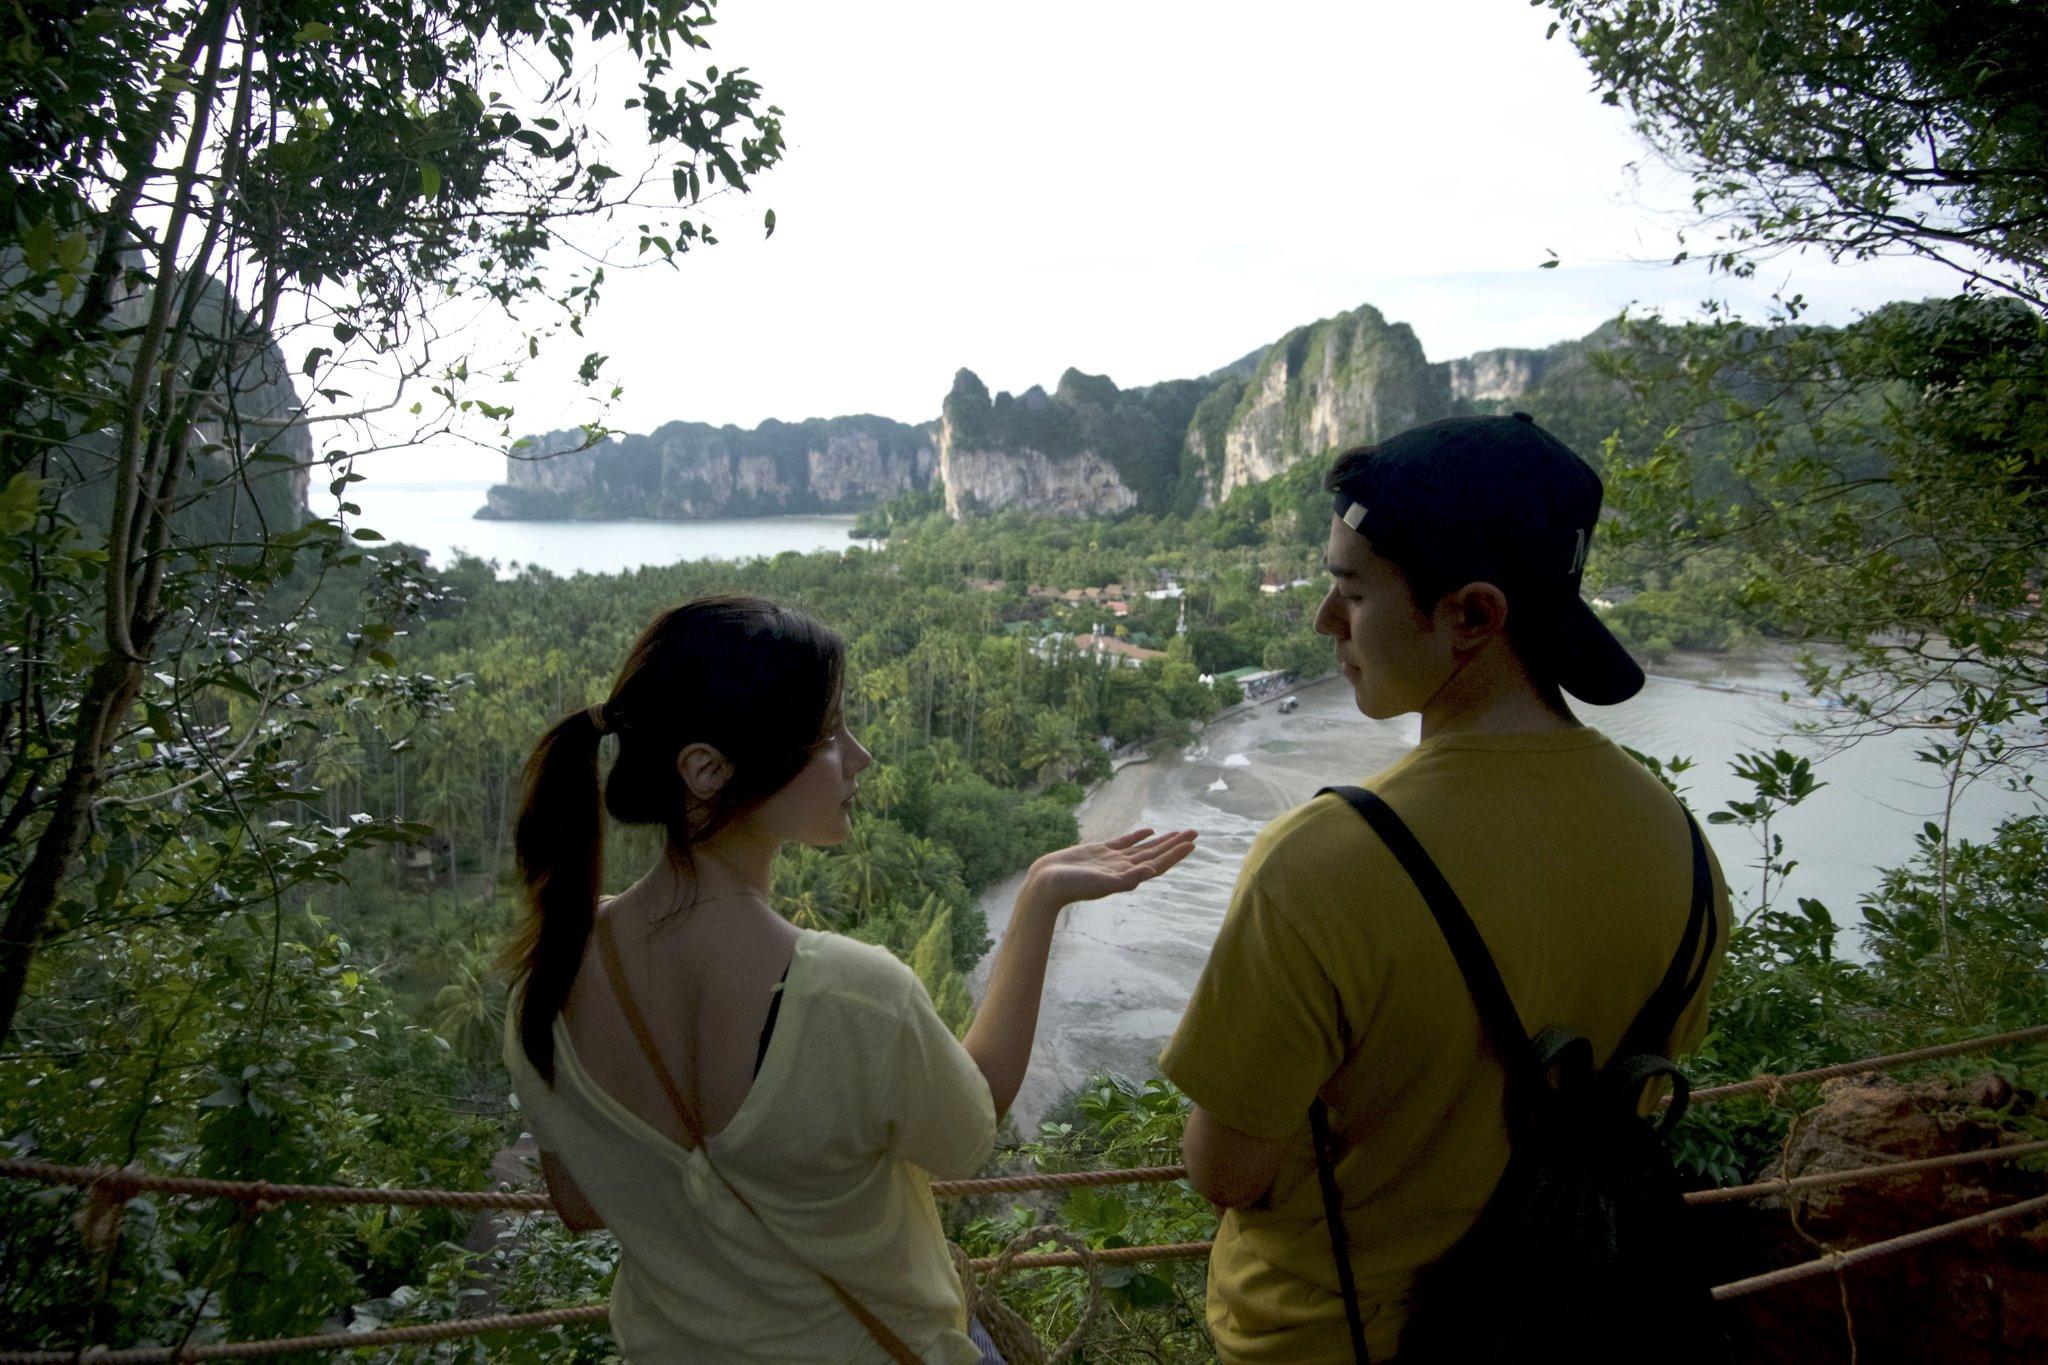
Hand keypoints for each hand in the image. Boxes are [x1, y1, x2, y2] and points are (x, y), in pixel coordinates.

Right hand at [1024, 827, 1197, 908]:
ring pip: (1144, 848)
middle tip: (1195, 832)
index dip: (1176, 854)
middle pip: (1156, 854)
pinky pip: (1125, 842)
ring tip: (1179, 832)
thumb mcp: (1101, 884)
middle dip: (1175, 844)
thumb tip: (1151, 871)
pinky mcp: (1101, 851)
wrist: (1047, 883)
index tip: (1192, 843)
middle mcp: (1124, 868)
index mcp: (1128, 876)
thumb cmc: (1073, 887)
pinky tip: (1149, 830)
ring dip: (1162, 840)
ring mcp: (1113, 860)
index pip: (1158, 863)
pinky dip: (1138, 836)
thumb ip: (1126, 879)